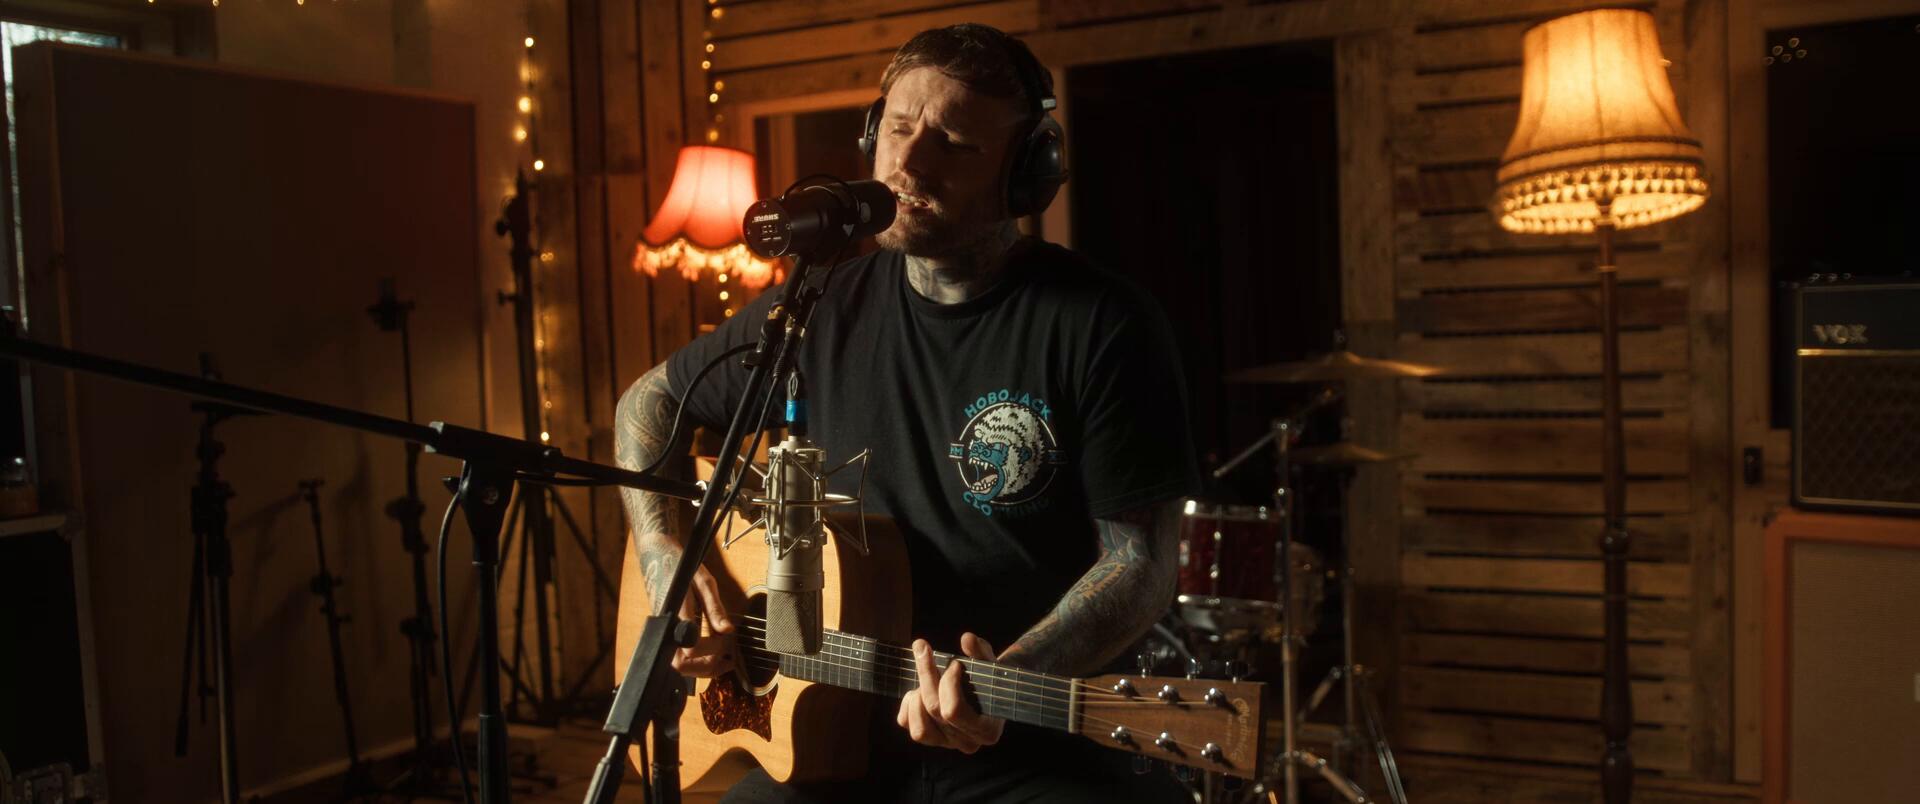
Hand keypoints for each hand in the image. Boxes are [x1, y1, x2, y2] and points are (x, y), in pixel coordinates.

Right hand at [668, 564, 735, 677]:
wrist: (659, 556)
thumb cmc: (683, 567)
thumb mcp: (705, 583)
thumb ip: (715, 609)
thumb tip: (728, 631)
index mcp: (676, 613)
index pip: (690, 649)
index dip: (710, 651)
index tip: (726, 641)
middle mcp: (666, 626)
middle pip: (680, 664)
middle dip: (706, 667)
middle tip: (728, 660)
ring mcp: (664, 630)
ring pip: (678, 664)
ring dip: (702, 666)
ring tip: (724, 659)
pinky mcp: (666, 632)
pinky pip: (678, 655)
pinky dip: (696, 660)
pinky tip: (712, 651)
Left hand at [895, 633, 1004, 753]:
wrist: (988, 693)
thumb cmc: (990, 678)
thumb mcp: (990, 663)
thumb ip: (982, 651)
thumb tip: (967, 639)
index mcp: (986, 730)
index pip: (954, 710)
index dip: (948, 683)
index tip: (955, 663)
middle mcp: (967, 743)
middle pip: (935, 710)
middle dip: (927, 676)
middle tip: (925, 651)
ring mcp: (947, 743)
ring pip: (919, 730)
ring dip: (917, 698)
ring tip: (923, 679)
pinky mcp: (931, 738)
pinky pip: (908, 726)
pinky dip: (907, 706)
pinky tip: (917, 690)